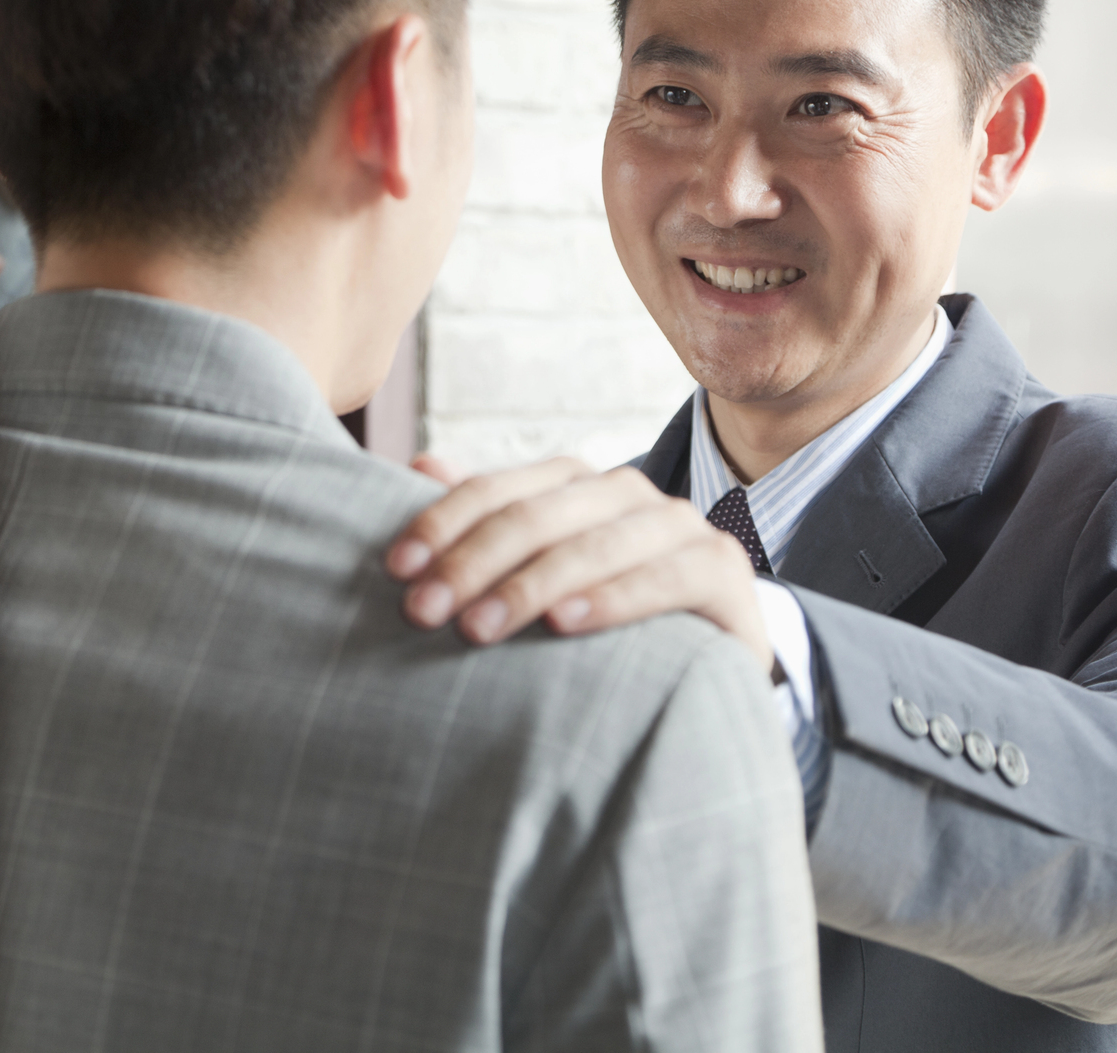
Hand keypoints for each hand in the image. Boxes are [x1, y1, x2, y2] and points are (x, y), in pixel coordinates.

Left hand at [387, 455, 773, 670]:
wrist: (711, 654)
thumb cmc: (603, 611)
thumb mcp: (539, 568)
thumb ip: (487, 519)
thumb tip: (420, 463)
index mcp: (575, 484)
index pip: (497, 490)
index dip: (442, 524)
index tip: (396, 570)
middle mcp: (627, 494)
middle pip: (537, 516)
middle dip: (472, 562)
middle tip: (422, 611)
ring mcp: (679, 528)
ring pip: (594, 545)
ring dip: (528, 586)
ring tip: (476, 628)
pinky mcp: (721, 571)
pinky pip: (663, 578)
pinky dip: (610, 599)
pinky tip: (563, 623)